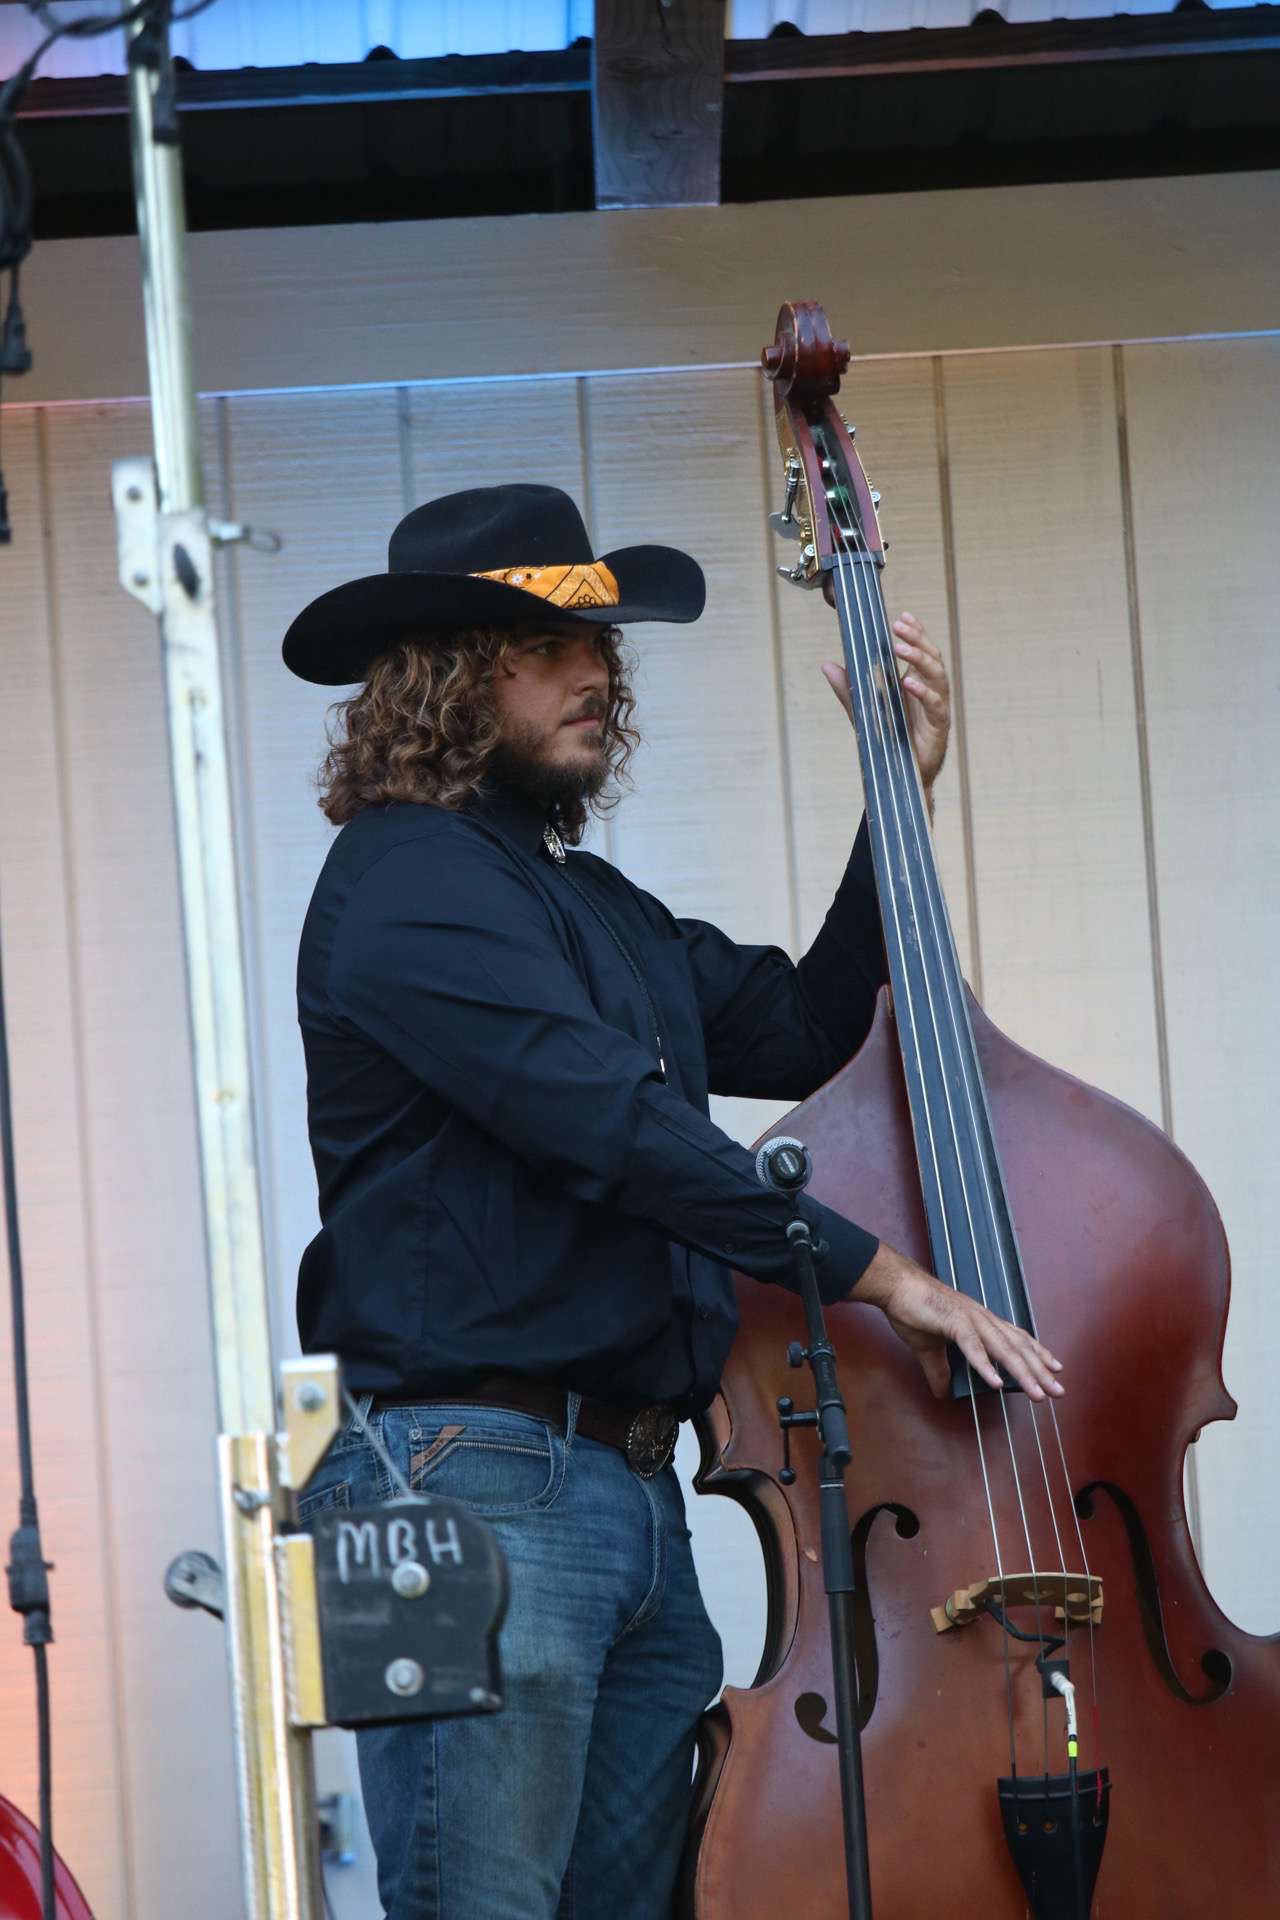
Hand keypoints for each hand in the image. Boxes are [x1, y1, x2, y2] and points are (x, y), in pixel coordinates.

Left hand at [820, 610, 950, 791]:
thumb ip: (849, 689)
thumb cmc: (889, 741)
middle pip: (931, 657)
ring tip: (901, 647)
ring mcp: (937, 707)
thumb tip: (827, 665)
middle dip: (917, 638)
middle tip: (898, 626)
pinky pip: (935, 705)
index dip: (915, 632)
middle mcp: (930, 691)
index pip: (921, 650)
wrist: (902, 777)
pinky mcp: (939, 726)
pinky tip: (908, 682)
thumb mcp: (864, 711)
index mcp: (916, 683)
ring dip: (919, 659)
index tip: (902, 616)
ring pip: (937, 675)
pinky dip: (923, 692)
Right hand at [851, 1241, 1064, 1402]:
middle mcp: (981, 1318)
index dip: (1037, 1354)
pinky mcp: (952, 1321)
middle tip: (1057, 1391)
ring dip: (1022, 1372)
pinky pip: (973, 1346)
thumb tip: (941, 1392)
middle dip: (1039, 1371)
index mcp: (979, 1321)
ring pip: (1002, 1349)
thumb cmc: (912, 1309)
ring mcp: (969, 1319)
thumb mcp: (928, 1348)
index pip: (1016, 1338)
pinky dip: (986, 1364)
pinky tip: (996, 1382)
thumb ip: (938, 1370)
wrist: (895, 1286)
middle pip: (1017, 1347)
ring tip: (1036, 1392)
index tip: (1055, 1369)